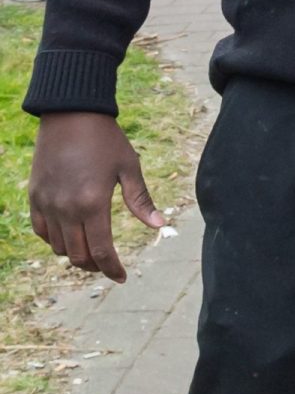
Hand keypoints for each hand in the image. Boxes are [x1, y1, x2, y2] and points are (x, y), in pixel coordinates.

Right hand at [29, 112, 166, 282]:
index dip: (112, 268)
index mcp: (93, 204)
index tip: (121, 277)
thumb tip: (160, 226)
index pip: (102, 250)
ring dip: (75, 254)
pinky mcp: (35, 197)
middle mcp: (66, 209)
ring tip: (91, 251)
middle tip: (108, 265)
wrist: (71, 116)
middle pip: (78, 255)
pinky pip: (42, 231)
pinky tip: (69, 236)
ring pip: (58, 247)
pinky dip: (55, 240)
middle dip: (95, 265)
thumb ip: (141, 200)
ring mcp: (47, 204)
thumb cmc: (106, 140)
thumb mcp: (129, 167)